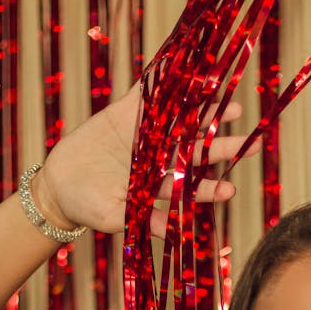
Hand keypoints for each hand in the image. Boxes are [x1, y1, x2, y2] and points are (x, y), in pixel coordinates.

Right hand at [32, 82, 254, 238]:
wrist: (58, 187)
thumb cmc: (87, 209)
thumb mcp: (115, 218)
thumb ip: (145, 220)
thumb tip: (176, 235)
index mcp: (157, 186)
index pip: (189, 188)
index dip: (209, 189)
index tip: (230, 190)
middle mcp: (157, 159)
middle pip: (194, 152)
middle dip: (221, 146)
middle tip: (252, 142)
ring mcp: (143, 135)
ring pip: (179, 122)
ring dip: (204, 113)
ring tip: (230, 105)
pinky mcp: (125, 114)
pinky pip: (147, 96)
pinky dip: (163, 84)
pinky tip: (186, 73)